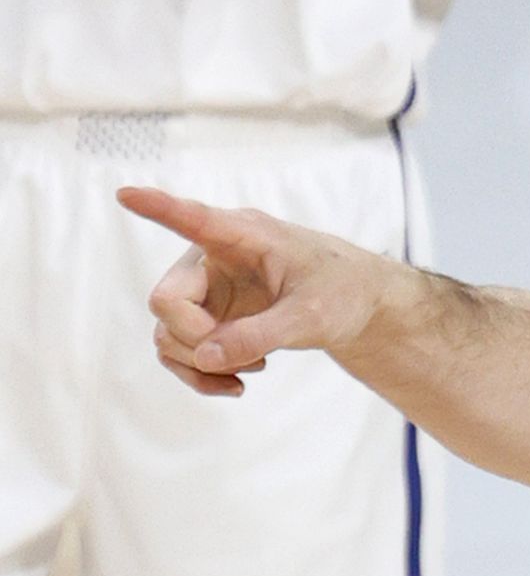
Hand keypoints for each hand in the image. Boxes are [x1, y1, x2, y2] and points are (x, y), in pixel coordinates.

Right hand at [119, 186, 391, 396]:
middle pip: (166, 301)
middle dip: (197, 336)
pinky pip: (177, 352)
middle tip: (250, 354)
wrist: (356, 305)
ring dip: (200, 363)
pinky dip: (200, 374)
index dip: (158, 208)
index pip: (194, 218)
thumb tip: (204, 357)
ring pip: (166, 333)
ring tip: (255, 366)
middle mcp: (211, 259)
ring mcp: (205, 290)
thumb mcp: (311, 316)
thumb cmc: (340, 292)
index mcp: (242, 236)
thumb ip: (260, 333)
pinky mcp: (207, 318)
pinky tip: (236, 383)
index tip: (126, 192)